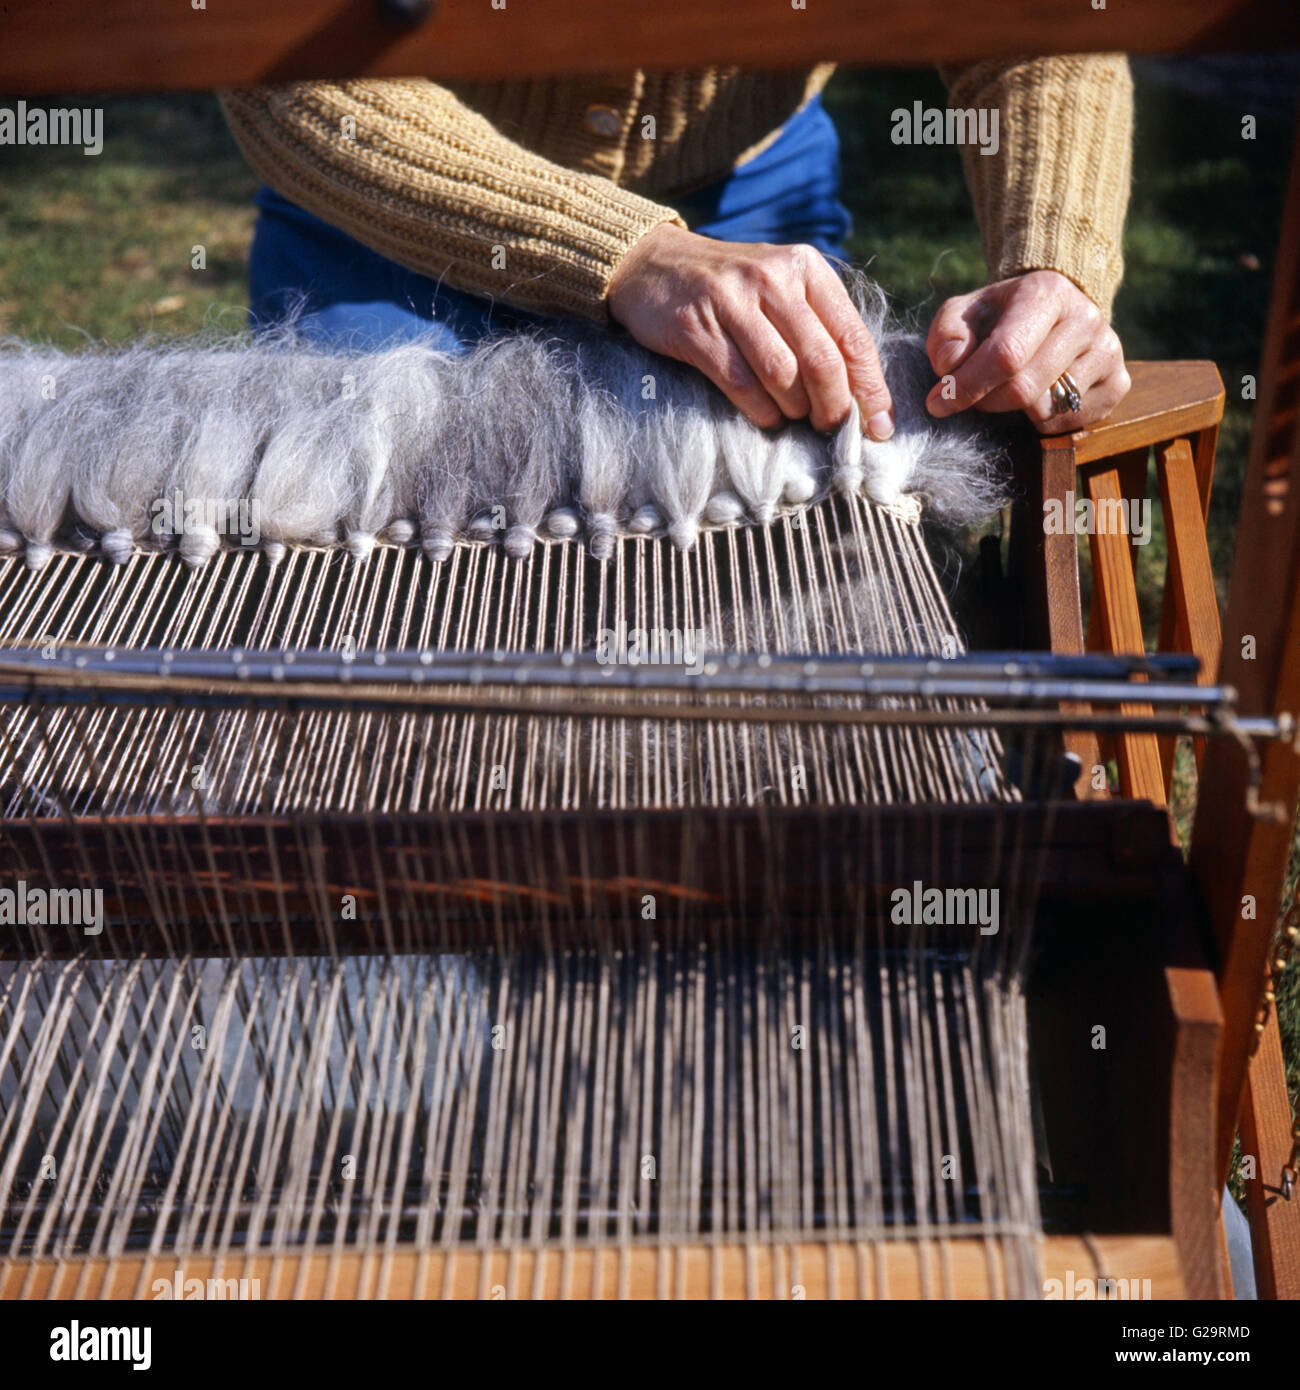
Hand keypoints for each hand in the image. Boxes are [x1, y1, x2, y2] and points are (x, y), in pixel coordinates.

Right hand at [607, 224, 894, 437]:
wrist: (652, 266)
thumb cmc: (730, 290)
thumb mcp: (780, 287)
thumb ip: (818, 326)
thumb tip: (859, 394)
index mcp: (805, 268)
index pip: (853, 336)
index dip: (870, 388)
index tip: (879, 426)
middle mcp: (772, 279)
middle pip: (822, 360)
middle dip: (834, 406)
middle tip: (831, 427)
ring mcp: (732, 302)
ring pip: (783, 375)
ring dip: (795, 410)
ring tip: (793, 418)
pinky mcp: (697, 328)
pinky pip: (741, 384)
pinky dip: (760, 411)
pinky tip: (765, 417)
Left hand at [923, 270, 1129, 432]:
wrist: (1054, 308)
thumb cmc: (1000, 316)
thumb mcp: (965, 311)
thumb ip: (947, 333)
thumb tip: (951, 365)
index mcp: (1047, 294)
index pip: (1006, 354)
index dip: (967, 385)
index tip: (937, 402)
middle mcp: (1087, 319)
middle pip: (1025, 390)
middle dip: (985, 402)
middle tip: (969, 396)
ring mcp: (1109, 352)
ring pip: (1047, 410)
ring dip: (1013, 412)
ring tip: (1006, 388)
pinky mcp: (1118, 382)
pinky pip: (1069, 423)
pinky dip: (1041, 422)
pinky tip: (1037, 397)